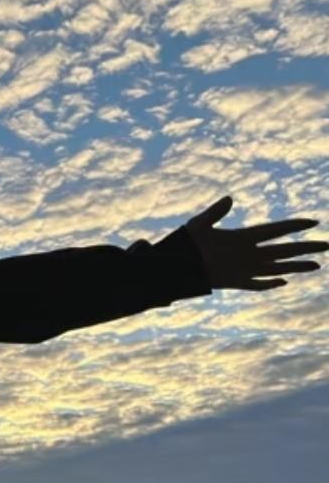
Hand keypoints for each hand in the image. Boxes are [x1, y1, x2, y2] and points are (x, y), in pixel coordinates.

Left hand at [183, 196, 325, 290]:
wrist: (171, 265)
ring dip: (295, 266)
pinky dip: (269, 284)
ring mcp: (243, 268)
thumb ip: (215, 212)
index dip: (293, 225)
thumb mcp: (199, 224)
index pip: (275, 230)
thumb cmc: (183, 243)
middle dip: (306, 247)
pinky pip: (256, 284)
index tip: (313, 221)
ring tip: (317, 265)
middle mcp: (247, 253)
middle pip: (283, 249)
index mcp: (242, 236)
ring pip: (276, 267)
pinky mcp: (234, 282)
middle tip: (328, 245)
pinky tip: (284, 282)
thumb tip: (230, 198)